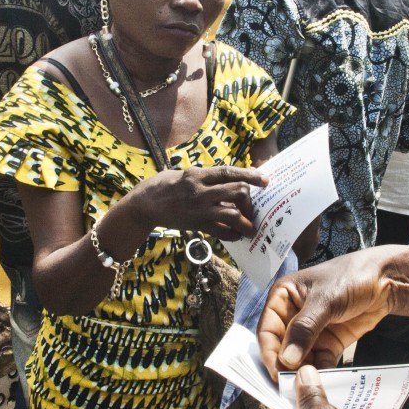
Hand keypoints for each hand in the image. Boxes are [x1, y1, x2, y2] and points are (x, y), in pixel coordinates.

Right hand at [124, 165, 266, 239]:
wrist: (143, 205)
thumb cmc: (162, 186)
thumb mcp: (182, 173)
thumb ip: (203, 176)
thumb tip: (224, 178)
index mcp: (197, 174)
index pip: (229, 172)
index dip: (250, 175)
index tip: (265, 179)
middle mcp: (200, 191)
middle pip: (237, 191)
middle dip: (250, 200)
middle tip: (251, 207)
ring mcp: (199, 209)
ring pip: (232, 213)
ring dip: (245, 221)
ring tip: (249, 226)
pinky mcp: (196, 224)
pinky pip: (221, 231)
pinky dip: (232, 235)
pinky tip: (235, 235)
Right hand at [258, 247, 398, 372]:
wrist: (386, 280)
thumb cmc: (352, 277)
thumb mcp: (325, 300)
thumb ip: (304, 329)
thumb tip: (287, 359)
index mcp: (283, 297)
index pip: (267, 330)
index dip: (270, 353)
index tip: (276, 374)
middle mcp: (292, 315)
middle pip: (281, 348)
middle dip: (287, 366)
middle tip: (292, 386)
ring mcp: (310, 331)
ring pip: (299, 358)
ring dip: (304, 372)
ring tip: (311, 385)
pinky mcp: (328, 342)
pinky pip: (319, 361)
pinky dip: (322, 371)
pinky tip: (326, 380)